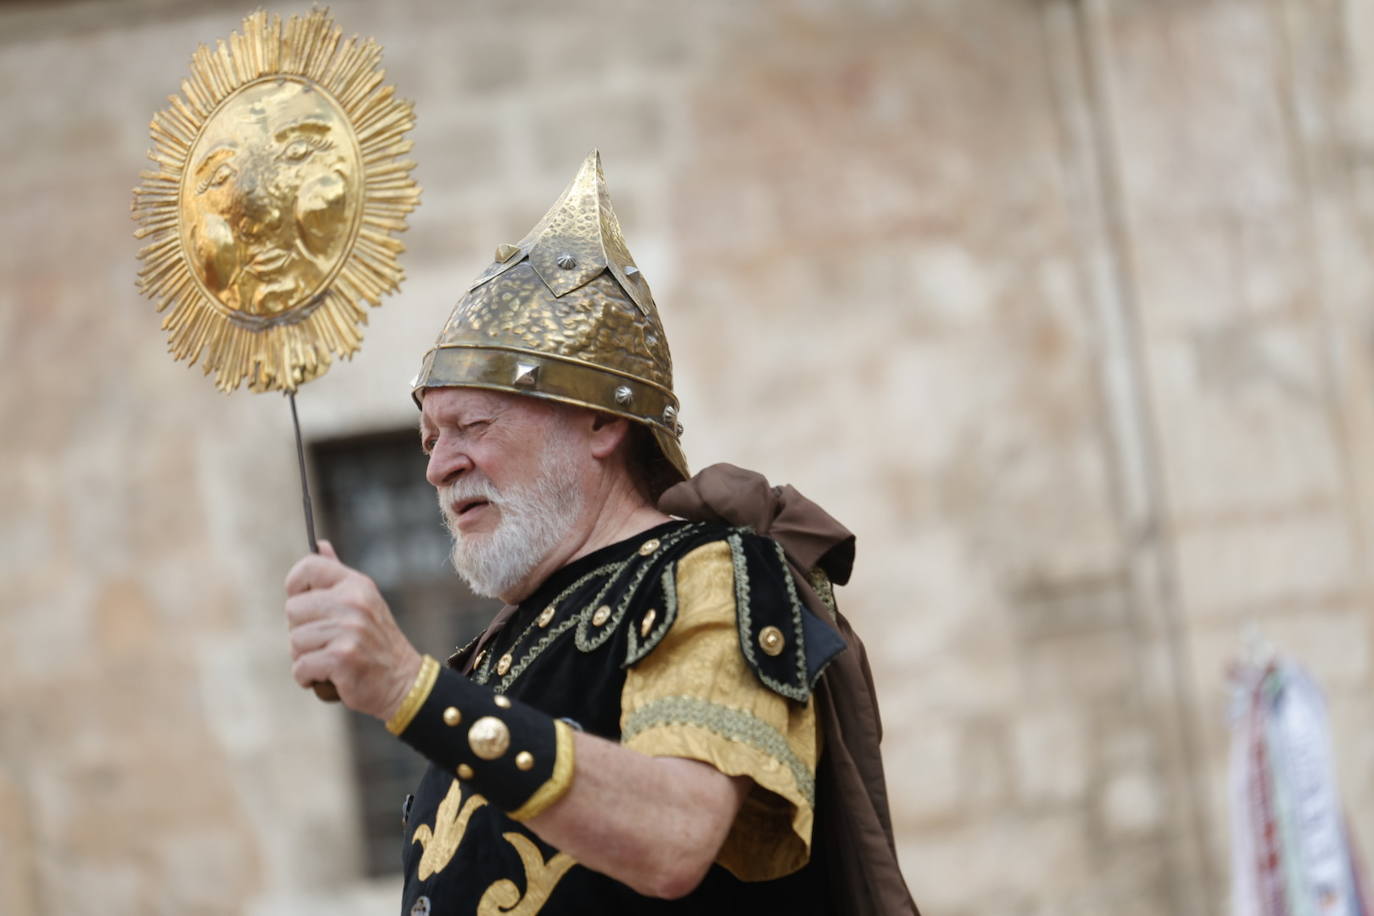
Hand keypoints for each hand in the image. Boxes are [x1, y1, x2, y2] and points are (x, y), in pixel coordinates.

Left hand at [283, 541, 422, 719]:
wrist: (403, 681)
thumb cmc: (375, 642)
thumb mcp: (363, 601)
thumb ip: (336, 574)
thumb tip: (319, 544)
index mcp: (356, 585)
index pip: (309, 566)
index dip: (296, 586)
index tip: (304, 604)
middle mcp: (353, 602)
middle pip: (292, 609)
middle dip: (302, 630)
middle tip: (327, 641)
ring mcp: (349, 630)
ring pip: (294, 641)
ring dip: (305, 657)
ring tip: (330, 659)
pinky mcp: (342, 658)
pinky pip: (300, 667)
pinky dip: (307, 677)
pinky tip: (329, 676)